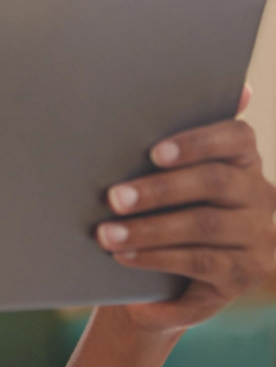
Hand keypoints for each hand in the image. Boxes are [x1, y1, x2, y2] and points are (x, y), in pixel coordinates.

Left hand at [97, 85, 275, 333]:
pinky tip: (125, 255)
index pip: (238, 138)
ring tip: (107, 234)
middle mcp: (259, 198)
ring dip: (150, 229)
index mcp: (244, 162)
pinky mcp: (241, 276)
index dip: (197, 142)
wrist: (182, 275)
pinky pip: (201, 263)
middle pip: (216, 183)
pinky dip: (158, 258)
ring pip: (205, 226)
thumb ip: (184, 139)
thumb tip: (232, 90)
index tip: (155, 152)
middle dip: (159, 190)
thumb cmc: (171, 204)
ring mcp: (257, 240)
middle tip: (113, 197)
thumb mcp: (176, 173)